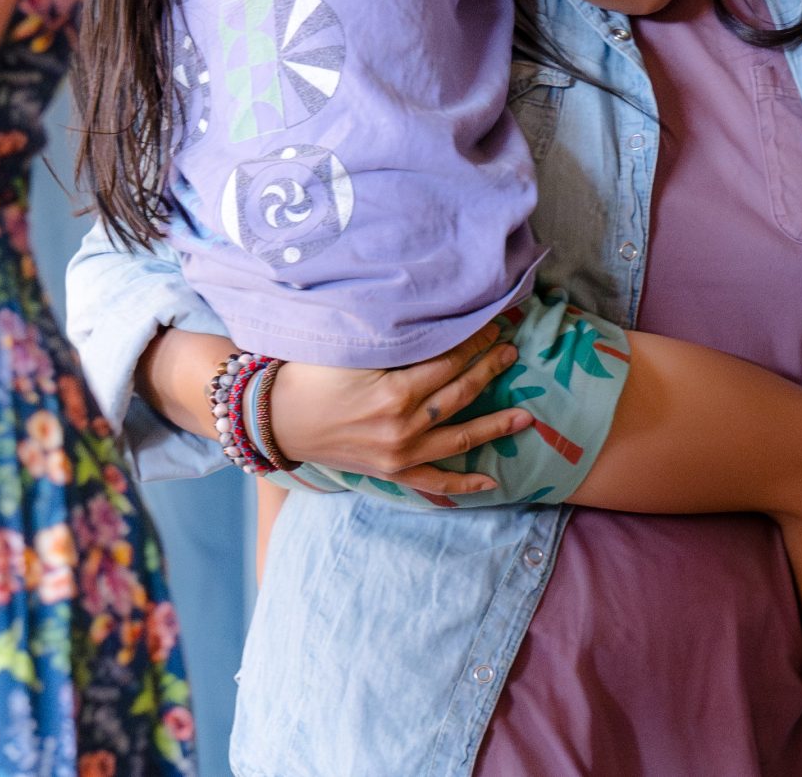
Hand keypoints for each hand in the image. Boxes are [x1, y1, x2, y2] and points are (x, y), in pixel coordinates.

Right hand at [268, 321, 532, 498]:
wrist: (274, 419)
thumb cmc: (310, 376)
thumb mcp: (351, 349)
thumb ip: (395, 339)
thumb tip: (435, 318)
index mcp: (395, 391)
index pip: (450, 361)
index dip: (475, 341)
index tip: (495, 325)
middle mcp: (402, 426)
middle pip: (460, 393)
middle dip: (490, 370)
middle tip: (512, 352)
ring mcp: (399, 453)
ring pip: (459, 437)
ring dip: (494, 426)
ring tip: (526, 416)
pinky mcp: (391, 471)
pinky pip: (434, 481)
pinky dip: (462, 483)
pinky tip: (491, 482)